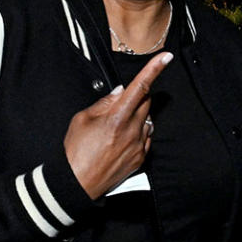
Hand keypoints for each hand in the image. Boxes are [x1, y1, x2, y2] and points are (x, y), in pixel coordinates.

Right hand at [64, 52, 172, 198]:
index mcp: (117, 118)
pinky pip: (147, 136)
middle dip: (136, 97)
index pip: (140, 87)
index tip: (166, 57)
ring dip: (136, 116)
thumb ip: (104, 103)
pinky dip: (138, 132)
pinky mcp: (141, 158)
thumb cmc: (76, 151)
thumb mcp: (82, 119)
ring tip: (116, 128)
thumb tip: (120, 92)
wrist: (77, 184)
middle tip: (119, 105)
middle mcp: (132, 131)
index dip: (154, 69)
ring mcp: (139, 145)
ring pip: (147, 119)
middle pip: (146, 101)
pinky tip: (121, 140)